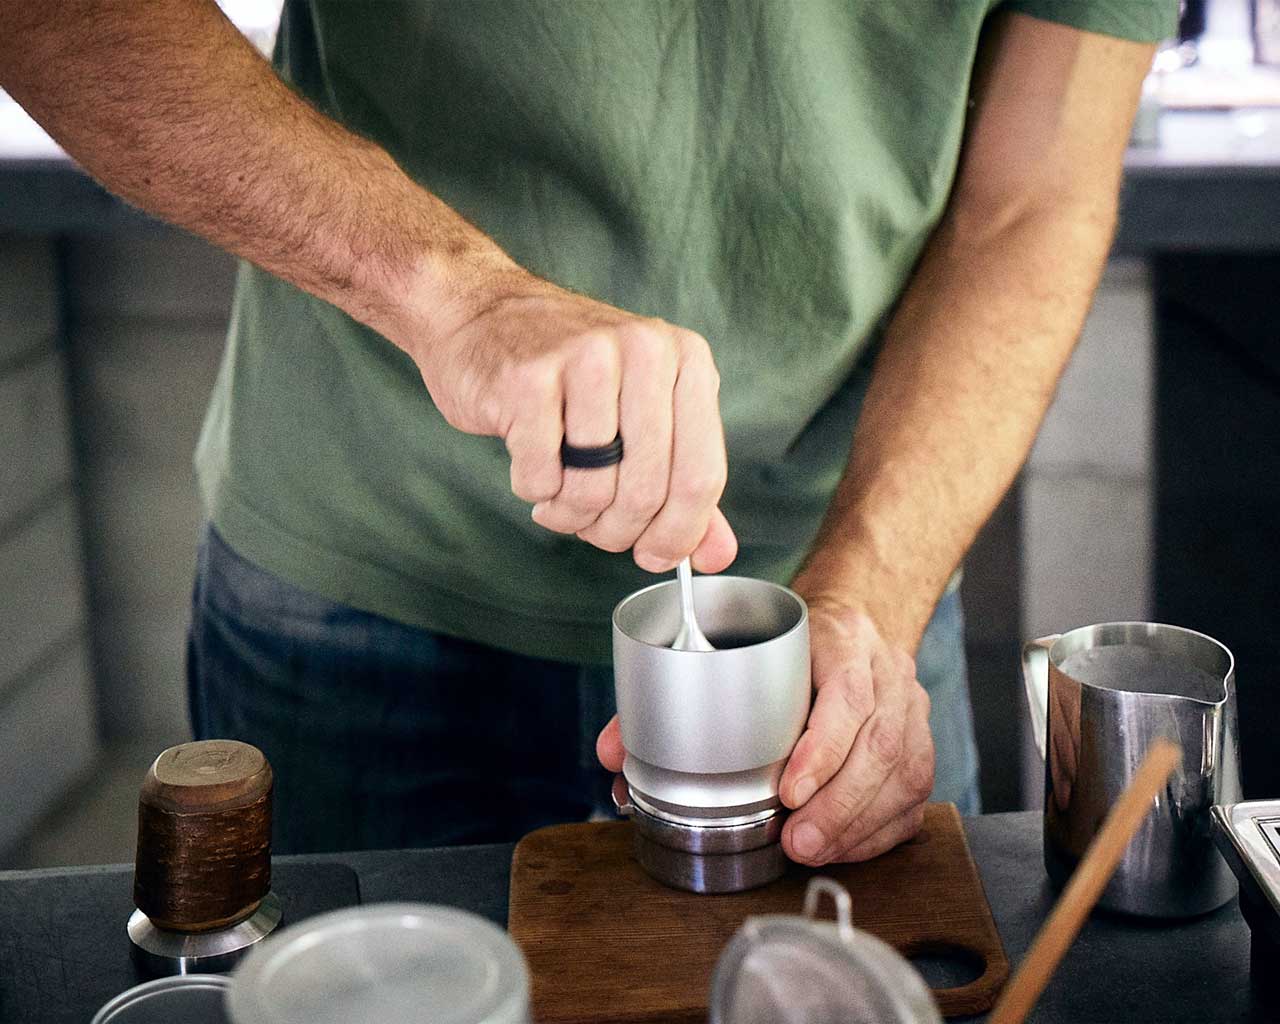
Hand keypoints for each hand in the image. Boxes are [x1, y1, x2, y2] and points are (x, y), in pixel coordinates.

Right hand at [404, 266, 735, 572]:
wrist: (481, 312)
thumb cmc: (571, 375)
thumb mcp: (643, 415)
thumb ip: (684, 485)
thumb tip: (715, 557)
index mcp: (687, 360)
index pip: (703, 475)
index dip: (679, 533)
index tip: (653, 556)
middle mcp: (645, 350)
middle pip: (647, 491)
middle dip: (616, 531)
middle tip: (592, 529)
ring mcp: (586, 358)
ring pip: (593, 490)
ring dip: (571, 514)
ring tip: (558, 498)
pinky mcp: (527, 377)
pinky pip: (541, 476)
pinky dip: (535, 490)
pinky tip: (531, 468)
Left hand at [594, 599, 933, 866]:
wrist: (851, 615)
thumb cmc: (786, 637)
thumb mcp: (737, 641)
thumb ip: (673, 694)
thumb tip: (612, 752)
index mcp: (842, 638)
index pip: (847, 693)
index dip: (823, 747)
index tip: (790, 789)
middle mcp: (886, 671)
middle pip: (879, 745)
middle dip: (838, 804)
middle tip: (797, 841)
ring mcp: (911, 708)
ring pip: (904, 774)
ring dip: (857, 824)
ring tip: (813, 850)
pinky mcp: (920, 741)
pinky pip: (914, 796)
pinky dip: (878, 830)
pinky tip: (844, 847)